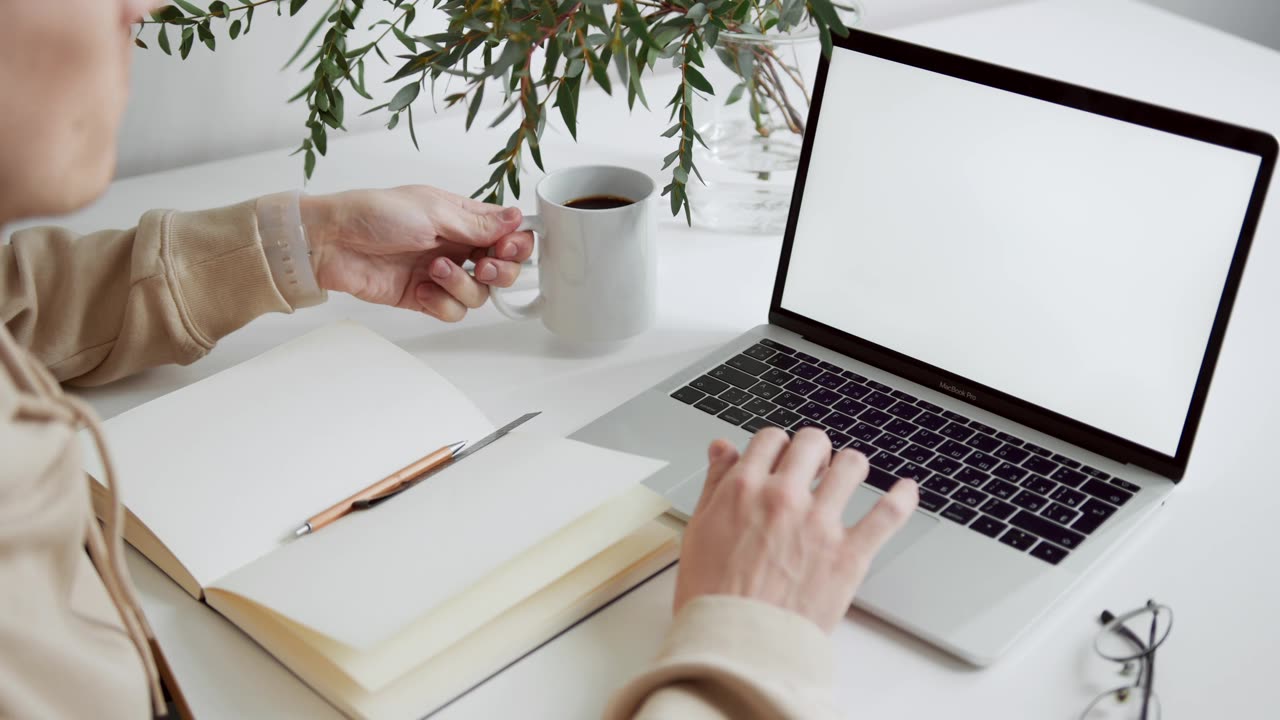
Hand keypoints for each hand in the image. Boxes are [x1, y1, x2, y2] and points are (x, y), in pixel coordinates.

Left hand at [300, 185, 534, 321]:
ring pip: (479, 295)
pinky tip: (422, 289)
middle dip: (499, 272)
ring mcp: (441, 274)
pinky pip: (453, 312)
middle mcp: (456, 246)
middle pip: (501, 269)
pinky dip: (442, 304)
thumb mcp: (433, 211)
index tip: (506, 248)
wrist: (332, 243)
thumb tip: (516, 218)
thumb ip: (477, 224)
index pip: (508, 234)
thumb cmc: (374, 215)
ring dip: (462, 286)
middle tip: (482, 266)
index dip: (516, 245)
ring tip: (435, 270)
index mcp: (462, 218)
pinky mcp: (424, 297)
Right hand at [673, 427, 919, 631]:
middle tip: (815, 466)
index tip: (782, 458)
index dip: (778, 447)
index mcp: (744, 490)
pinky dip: (902, 498)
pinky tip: (907, 490)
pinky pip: (887, 514)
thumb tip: (724, 450)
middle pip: (812, 443)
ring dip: (851, 466)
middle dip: (814, 450)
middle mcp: (784, 498)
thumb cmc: (713, 597)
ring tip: (850, 476)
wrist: (735, 646)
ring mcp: (820, 524)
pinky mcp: (849, 555)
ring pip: (852, 466)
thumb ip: (715, 485)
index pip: (771, 439)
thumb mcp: (699, 531)